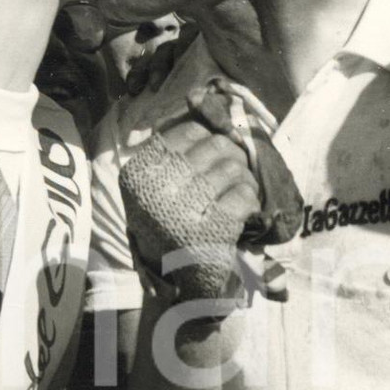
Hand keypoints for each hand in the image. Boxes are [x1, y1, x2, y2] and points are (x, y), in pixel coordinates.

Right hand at [120, 115, 261, 300]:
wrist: (178, 289)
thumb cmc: (170, 229)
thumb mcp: (158, 189)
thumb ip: (176, 151)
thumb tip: (207, 100)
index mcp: (139, 174)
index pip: (188, 132)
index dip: (211, 138)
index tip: (217, 154)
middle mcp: (157, 189)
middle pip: (215, 147)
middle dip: (233, 158)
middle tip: (234, 175)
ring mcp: (183, 210)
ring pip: (233, 167)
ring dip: (243, 179)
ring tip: (236, 194)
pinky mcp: (211, 230)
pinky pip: (244, 194)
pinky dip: (249, 200)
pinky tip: (241, 213)